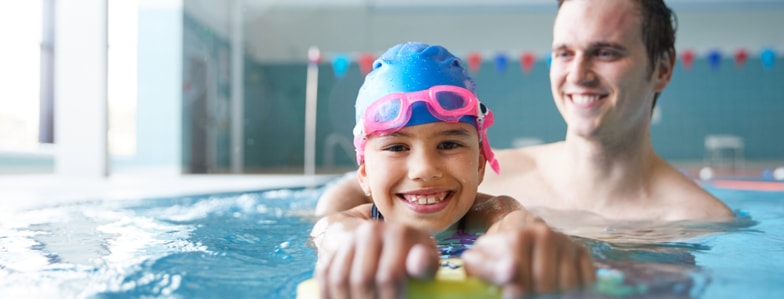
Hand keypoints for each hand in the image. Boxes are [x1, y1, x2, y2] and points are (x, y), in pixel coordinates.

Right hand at [314, 221, 439, 298]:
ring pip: (339, 279)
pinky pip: (323, 275)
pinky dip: (327, 294)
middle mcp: (370, 231)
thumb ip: (427, 264)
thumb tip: (419, 264)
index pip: (389, 274)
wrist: (387, 240)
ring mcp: (349, 240)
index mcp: (398, 233)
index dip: (391, 298)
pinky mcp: (334, 249)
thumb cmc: (412, 257)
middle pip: (362, 279)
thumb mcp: (427, 259)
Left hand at [462, 218, 594, 297]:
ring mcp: (565, 242)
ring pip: (568, 285)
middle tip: (525, 292)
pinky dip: (576, 290)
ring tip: (539, 289)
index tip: (509, 293)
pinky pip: (586, 280)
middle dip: (534, 294)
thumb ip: (489, 269)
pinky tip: (558, 287)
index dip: (515, 293)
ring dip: (555, 294)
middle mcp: (545, 234)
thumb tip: (511, 272)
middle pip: (546, 285)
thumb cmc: (495, 254)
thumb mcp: (480, 260)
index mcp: (519, 235)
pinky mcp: (581, 251)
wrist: (514, 233)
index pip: (523, 279)